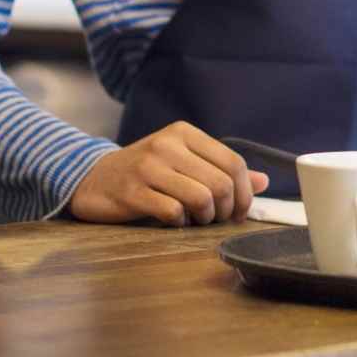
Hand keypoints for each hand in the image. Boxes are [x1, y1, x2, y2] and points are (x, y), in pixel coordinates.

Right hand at [68, 123, 267, 225]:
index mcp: (184, 133)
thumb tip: (263, 181)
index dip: (244, 193)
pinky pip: (173, 213)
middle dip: (226, 210)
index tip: (239, 211)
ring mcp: (148, 167)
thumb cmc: (145, 172)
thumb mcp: (183, 162)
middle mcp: (167, 144)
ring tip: (196, 220)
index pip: (233, 162)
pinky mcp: (132, 192)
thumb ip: (220, 170)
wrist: (93, 178)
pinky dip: (181, 223)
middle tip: (217, 219)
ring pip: (201, 198)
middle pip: (221, 183)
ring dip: (205, 218)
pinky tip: (174, 221)